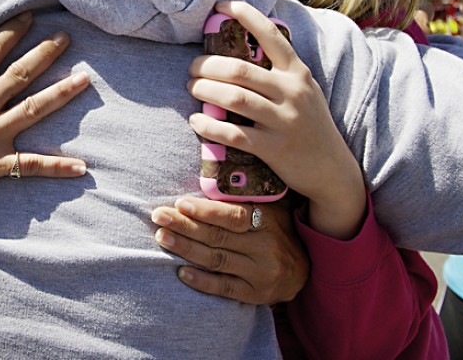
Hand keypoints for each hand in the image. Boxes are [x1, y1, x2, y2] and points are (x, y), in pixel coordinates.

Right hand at [0, 12, 89, 210]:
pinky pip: (30, 166)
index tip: (31, 18)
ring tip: (84, 80)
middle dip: (44, 53)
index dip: (11, 32)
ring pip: (32, 110)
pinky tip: (81, 166)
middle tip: (66, 37)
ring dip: (60, 94)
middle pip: (19, 74)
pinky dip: (56, 166)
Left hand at [151, 196, 307, 304]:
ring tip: (162, 237)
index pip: (233, 216)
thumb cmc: (276, 230)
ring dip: (185, 249)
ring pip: (216, 260)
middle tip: (158, 217)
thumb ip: (244, 195)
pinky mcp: (255, 294)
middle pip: (218, 236)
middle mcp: (266, 247)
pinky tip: (181, 272)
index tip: (179, 203)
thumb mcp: (270, 207)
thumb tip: (209, 170)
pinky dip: (201, 281)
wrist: (303, 271)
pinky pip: (224, 288)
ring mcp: (261, 273)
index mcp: (268, 220)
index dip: (205, 211)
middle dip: (184, 226)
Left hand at [186, 0, 365, 238]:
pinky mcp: (274, 149)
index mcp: (298, 73)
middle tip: (193, 68)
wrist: (333, 169)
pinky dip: (209, 126)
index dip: (245, 16)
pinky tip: (197, 121)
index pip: (271, 36)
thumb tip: (239, 49)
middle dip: (208, 65)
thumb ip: (279, 71)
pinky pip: (234, 134)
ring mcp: (284, 121)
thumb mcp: (303, 90)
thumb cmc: (309, 124)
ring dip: (205, 90)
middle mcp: (292, 93)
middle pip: (240, 70)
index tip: (221, 6)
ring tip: (192, 88)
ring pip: (234, 98)